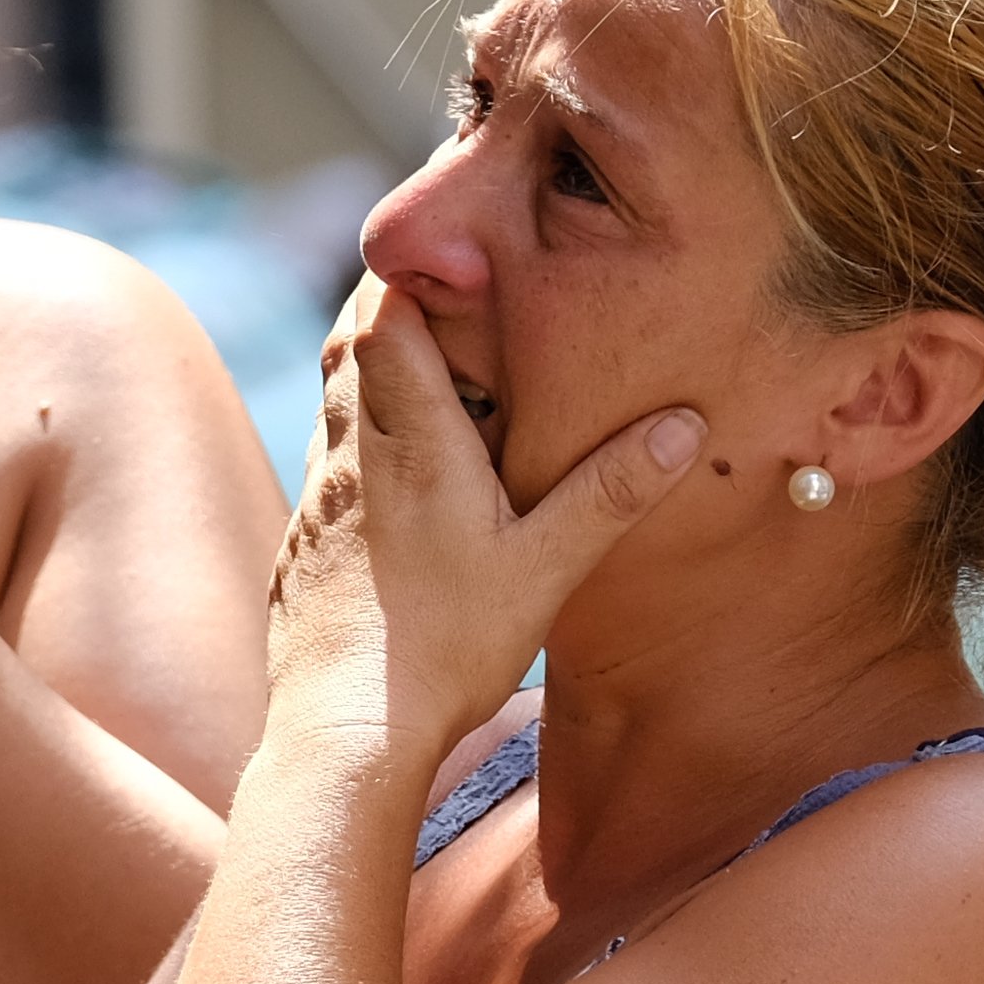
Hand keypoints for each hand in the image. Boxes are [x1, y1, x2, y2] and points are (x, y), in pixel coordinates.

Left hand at [271, 286, 701, 747]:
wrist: (345, 734)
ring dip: (367, 373)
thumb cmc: (447, 648)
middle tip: (436, 289)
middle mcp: (352, 459)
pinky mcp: (302, 549)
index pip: (387, 319)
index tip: (449, 249)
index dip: (409, 272)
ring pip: (333, 405)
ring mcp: (318, 503)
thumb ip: (610, 492)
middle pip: (349, 345)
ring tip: (418, 366)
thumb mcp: (546, 568)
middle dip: (387, 306)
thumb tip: (682, 425)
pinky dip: (352, 443)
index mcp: (411, 445)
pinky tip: (386, 477)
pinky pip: (323, 469)